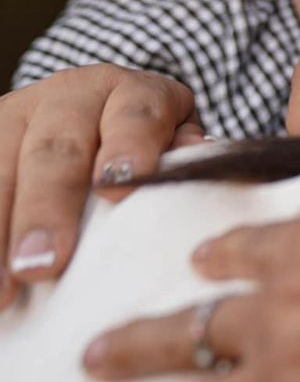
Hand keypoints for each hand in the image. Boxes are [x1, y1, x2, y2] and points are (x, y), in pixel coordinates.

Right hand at [0, 66, 200, 305]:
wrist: (88, 112)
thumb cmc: (145, 144)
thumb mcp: (173, 135)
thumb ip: (183, 152)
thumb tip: (198, 162)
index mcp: (130, 92)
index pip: (135, 115)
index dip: (129, 148)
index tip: (117, 190)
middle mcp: (70, 96)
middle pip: (56, 150)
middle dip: (47, 209)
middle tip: (44, 266)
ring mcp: (16, 114)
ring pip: (1, 168)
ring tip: (3, 289)